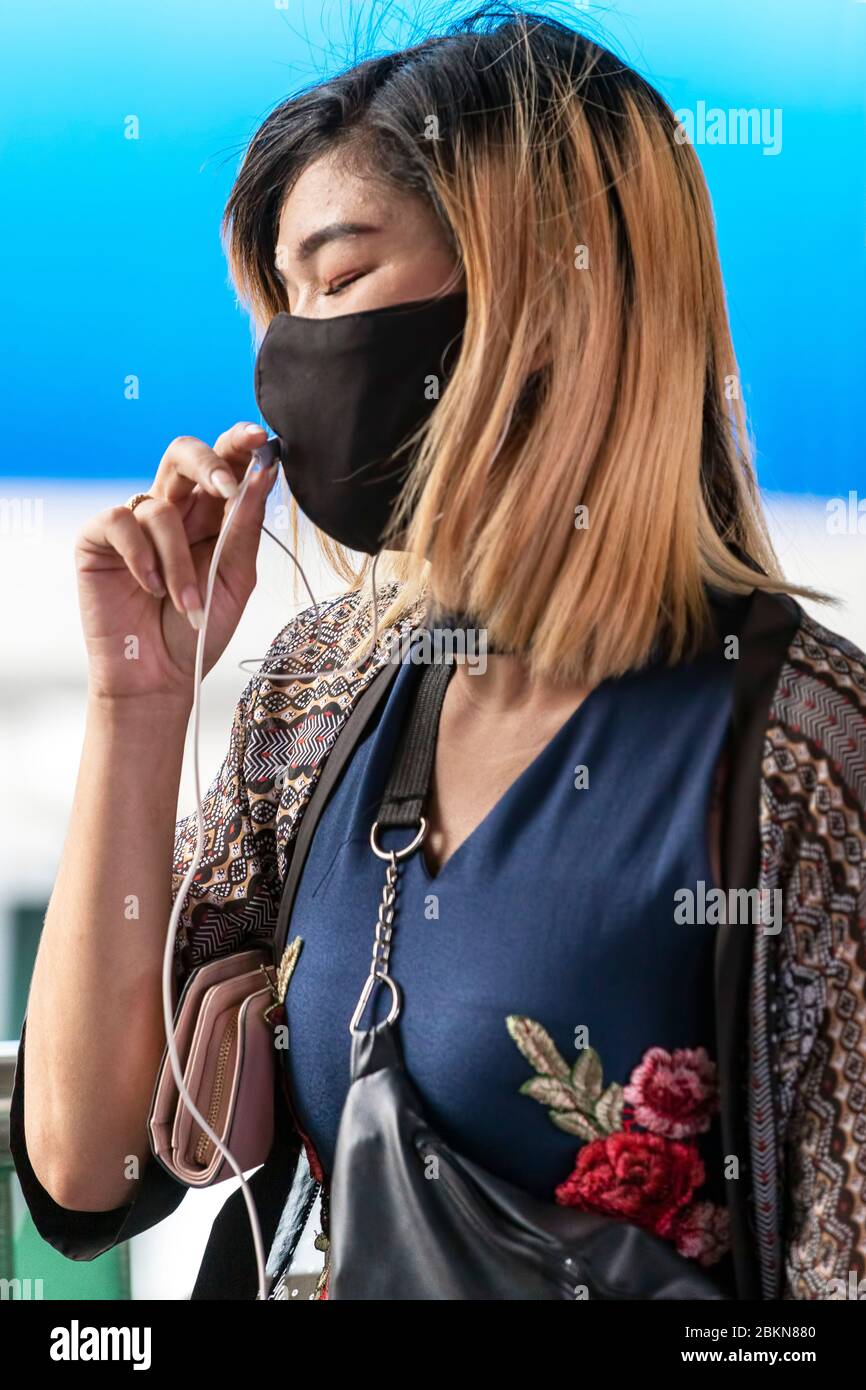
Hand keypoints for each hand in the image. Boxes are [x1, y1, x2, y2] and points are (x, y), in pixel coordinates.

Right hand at [76, 422, 277, 701]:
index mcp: (210, 515)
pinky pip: (121, 522)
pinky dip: (141, 557)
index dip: (238, 444)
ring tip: (185, 600)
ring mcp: (133, 524)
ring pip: (160, 507)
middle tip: (226, 488)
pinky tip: (147, 587)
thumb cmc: (200, 630)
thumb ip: (246, 526)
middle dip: (208, 463)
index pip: (223, 464)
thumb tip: (264, 473)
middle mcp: (172, 511)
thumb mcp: (236, 578)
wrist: (162, 677)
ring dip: (178, 560)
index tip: (260, 439)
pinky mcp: (98, 539)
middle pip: (183, 454)